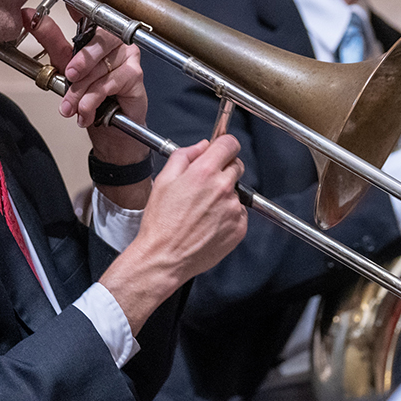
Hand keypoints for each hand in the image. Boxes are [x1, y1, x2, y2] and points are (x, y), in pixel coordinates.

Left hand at [27, 0, 146, 166]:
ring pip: (101, 65)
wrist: (108, 129)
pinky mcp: (135, 75)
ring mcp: (127, 55)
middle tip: (70, 74)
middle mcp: (112, 39)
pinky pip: (112, 82)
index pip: (86, 8)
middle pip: (98, 39)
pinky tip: (86, 113)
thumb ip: (50, 40)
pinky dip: (94, 99)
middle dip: (81, 60)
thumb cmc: (89, 92)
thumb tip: (27, 16)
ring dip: (82, 90)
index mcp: (94, 33)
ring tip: (70, 107)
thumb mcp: (63, 66)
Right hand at [97, 135, 246, 331]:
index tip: (221, 150)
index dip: (224, 144)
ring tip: (202, 210)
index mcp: (204, 173)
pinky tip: (209, 223)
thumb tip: (202, 146)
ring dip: (225, 195)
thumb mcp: (164, 180)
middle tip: (204, 185)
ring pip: (237, 191)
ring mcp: (234, 209)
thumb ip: (184, 155)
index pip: (230, 144)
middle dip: (223, 170)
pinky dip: (228, 215)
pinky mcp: (239, 228)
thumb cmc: (161, 222)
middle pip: (236, 166)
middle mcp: (223, 189)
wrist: (165, 257)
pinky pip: (239, 213)